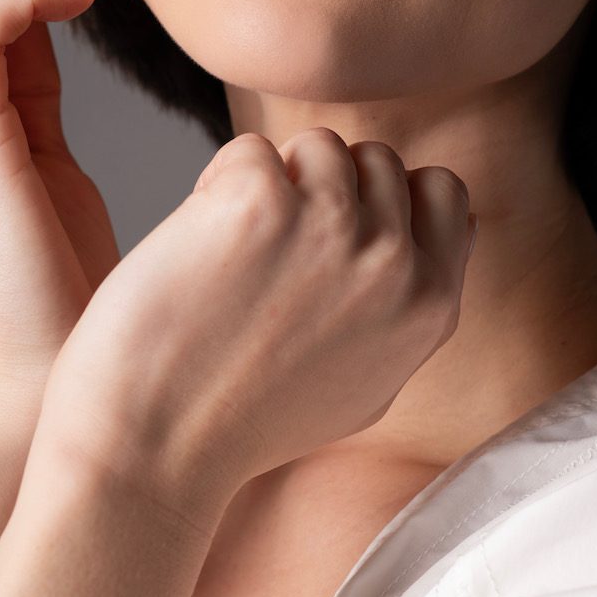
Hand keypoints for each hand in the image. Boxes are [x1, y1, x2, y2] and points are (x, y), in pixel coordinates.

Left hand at [35, 128, 474, 525]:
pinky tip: (198, 250)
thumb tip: (437, 236)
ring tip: (234, 252)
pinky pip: (248, 151)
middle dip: (323, 186)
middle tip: (271, 253)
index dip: (385, 197)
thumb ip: (407, 309)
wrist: (154, 450)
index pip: (442, 191)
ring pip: (316, 146)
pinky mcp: (259, 204)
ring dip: (272, 180)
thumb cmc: (247, 422)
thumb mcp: (368, 383)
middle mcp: (393, 264)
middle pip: (375, 160)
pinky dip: (216, 186)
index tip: (334, 233)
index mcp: (430, 305)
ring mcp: (330, 228)